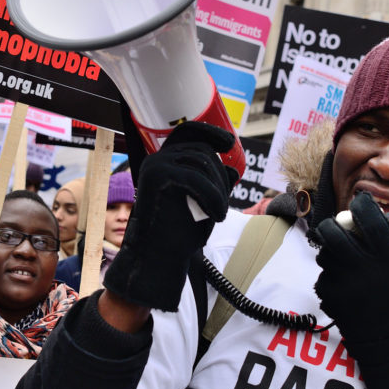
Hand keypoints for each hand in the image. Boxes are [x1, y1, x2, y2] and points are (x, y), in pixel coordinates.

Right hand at [103, 121, 236, 311]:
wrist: (158, 256)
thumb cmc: (180, 233)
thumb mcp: (205, 202)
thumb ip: (215, 183)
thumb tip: (232, 169)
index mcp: (165, 162)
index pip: (188, 132)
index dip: (210, 132)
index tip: (230, 142)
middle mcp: (157, 159)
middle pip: (202, 151)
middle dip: (220, 176)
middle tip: (223, 206)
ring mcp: (156, 165)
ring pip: (202, 163)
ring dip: (218, 190)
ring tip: (219, 214)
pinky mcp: (158, 175)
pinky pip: (196, 178)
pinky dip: (212, 197)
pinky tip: (217, 215)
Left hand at [313, 191, 388, 388]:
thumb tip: (380, 216)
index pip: (371, 221)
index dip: (363, 205)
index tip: (361, 202)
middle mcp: (365, 267)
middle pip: (333, 232)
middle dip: (331, 225)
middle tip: (337, 228)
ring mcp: (344, 282)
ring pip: (324, 254)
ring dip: (331, 253)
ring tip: (345, 263)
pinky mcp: (330, 296)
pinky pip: (323, 277)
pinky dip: (331, 278)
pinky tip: (345, 287)